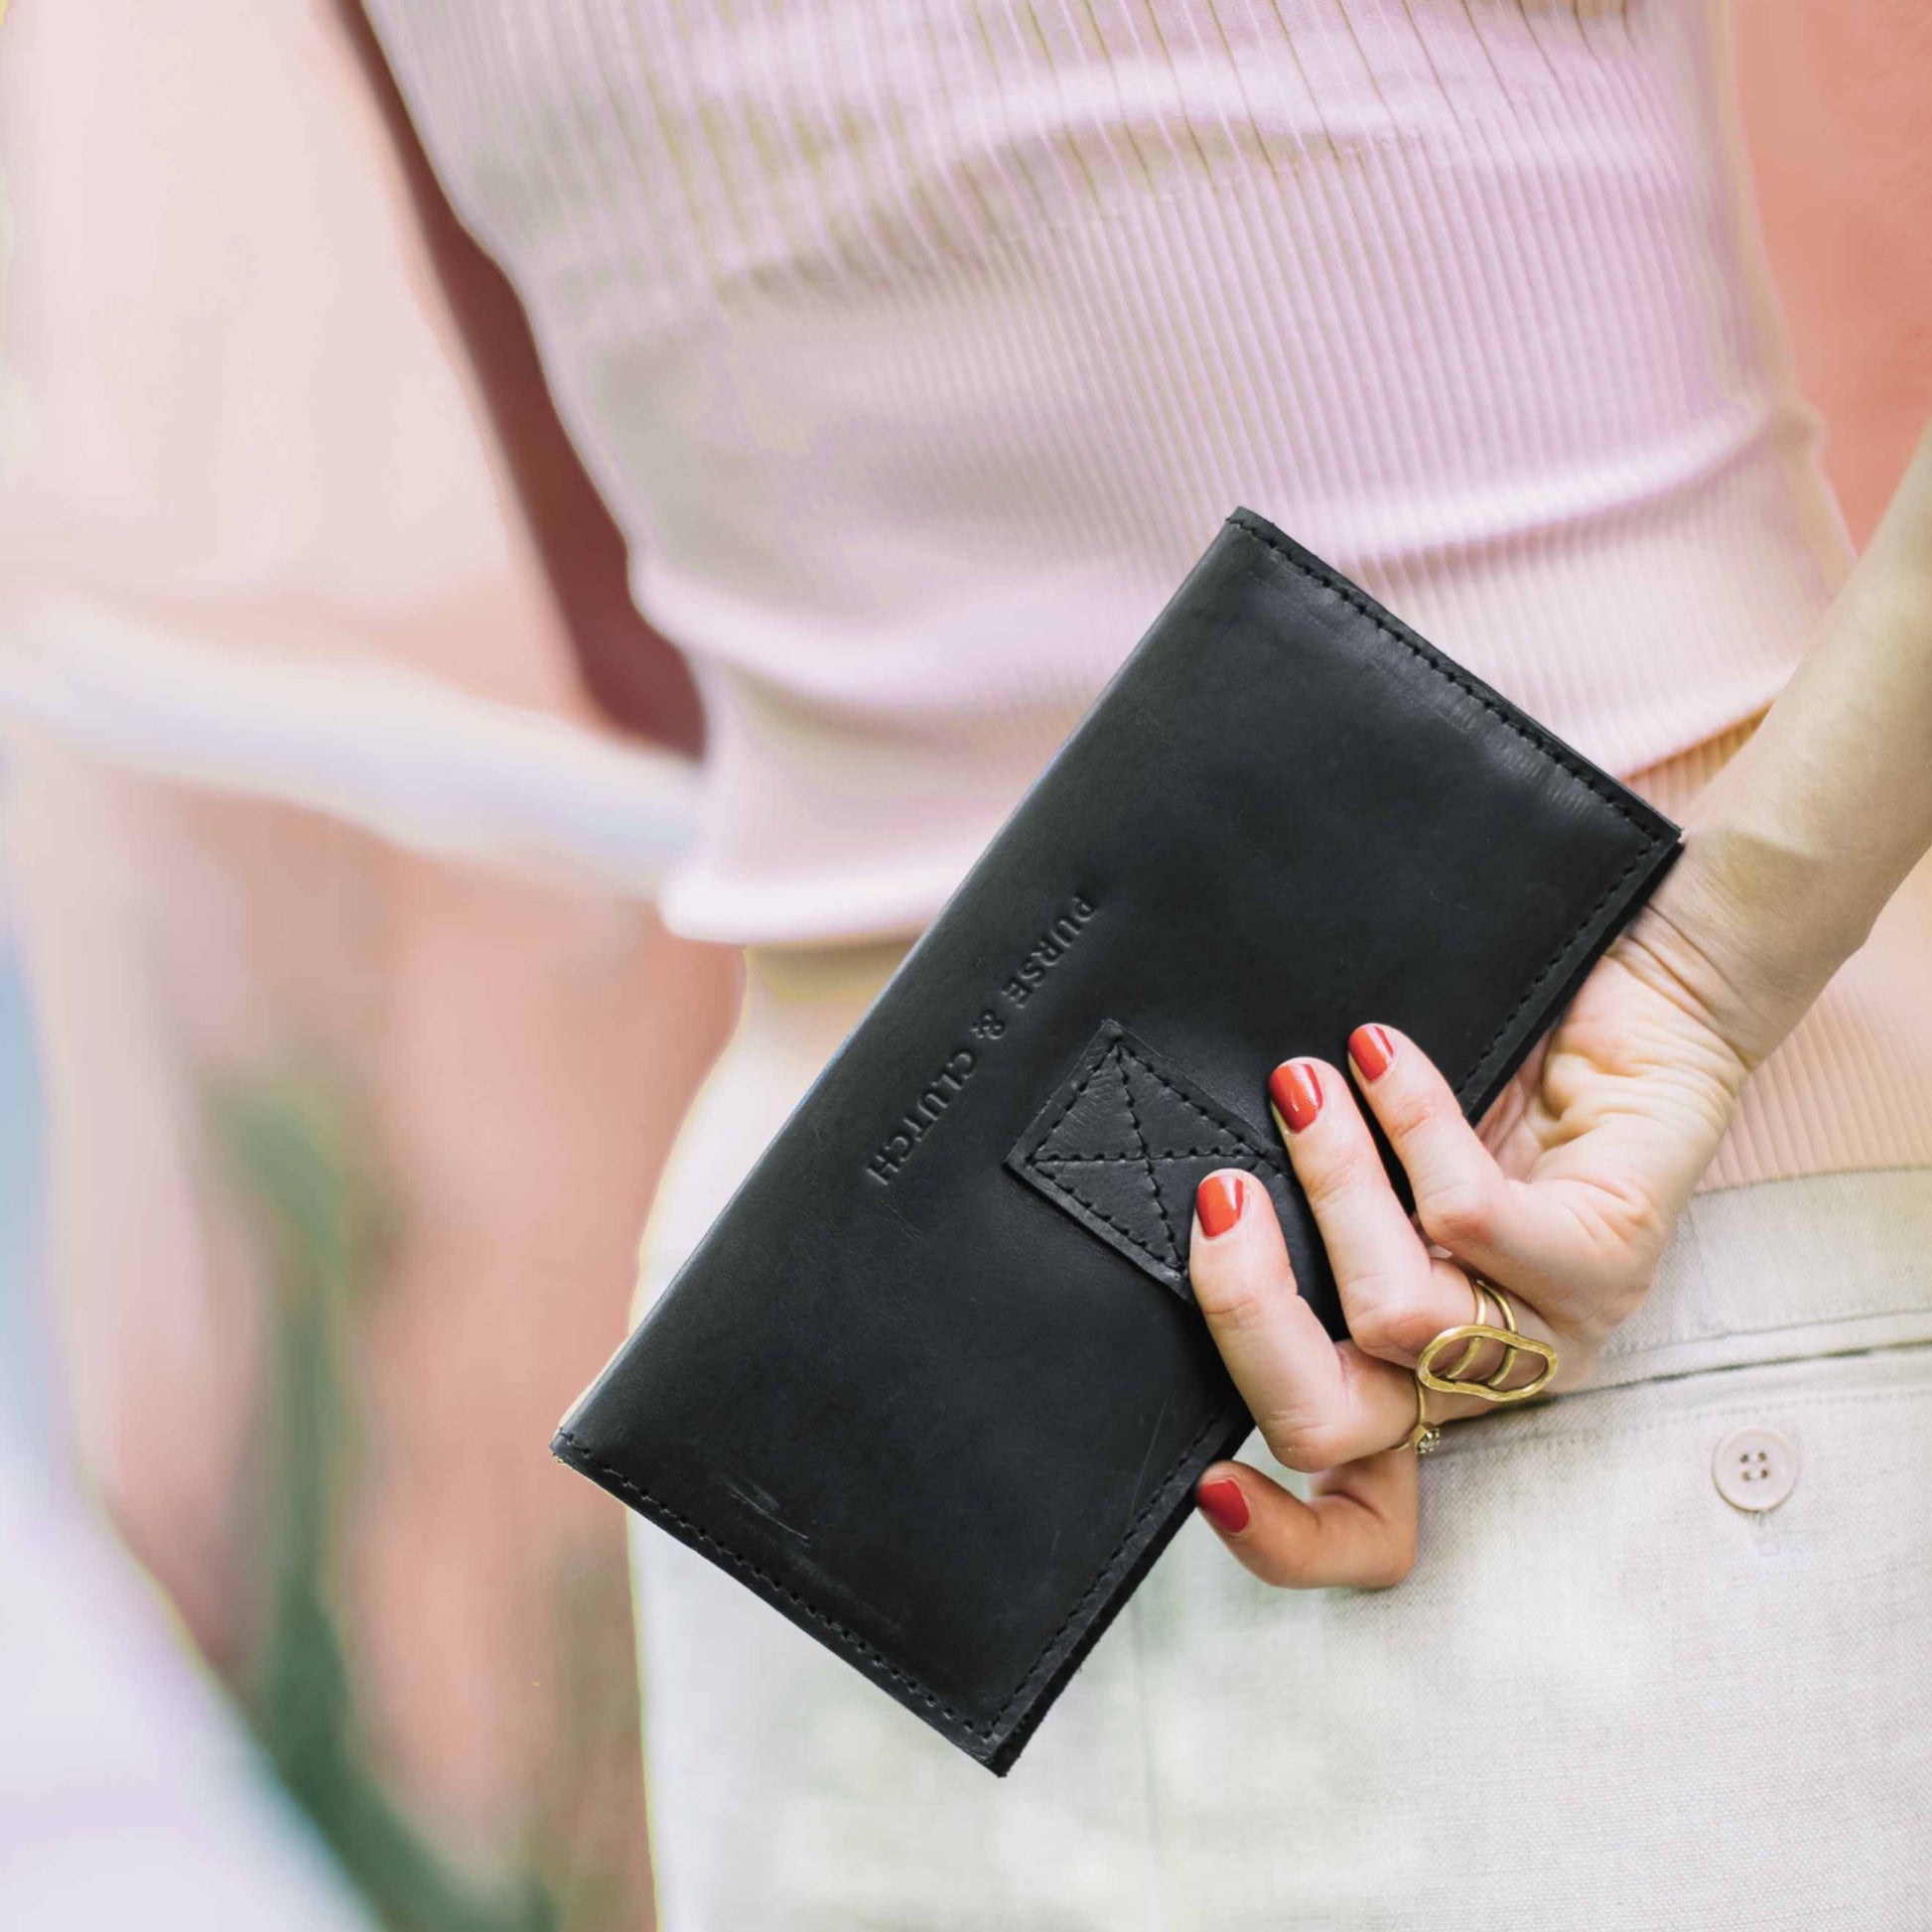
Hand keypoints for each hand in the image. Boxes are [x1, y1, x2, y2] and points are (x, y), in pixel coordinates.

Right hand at [1185, 894, 1756, 1588]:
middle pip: (1334, 1428)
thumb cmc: (1487, 1069)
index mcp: (1422, 1375)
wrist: (1648, 981)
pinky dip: (1407, 1127)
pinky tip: (1379, 1054)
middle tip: (1219, 1198)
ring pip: (1396, 1314)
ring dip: (1328, 1180)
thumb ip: (1287, 1211)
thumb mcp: (1356, 1162)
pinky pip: (1471, 1217)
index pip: (1360, 1520)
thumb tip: (1186, 1203)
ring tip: (1303, 1083)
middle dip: (1251, 1316)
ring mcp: (1554, 1323)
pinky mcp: (1610, 1250)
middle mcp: (1486, 1372)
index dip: (1280, 1537)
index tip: (1207, 1481)